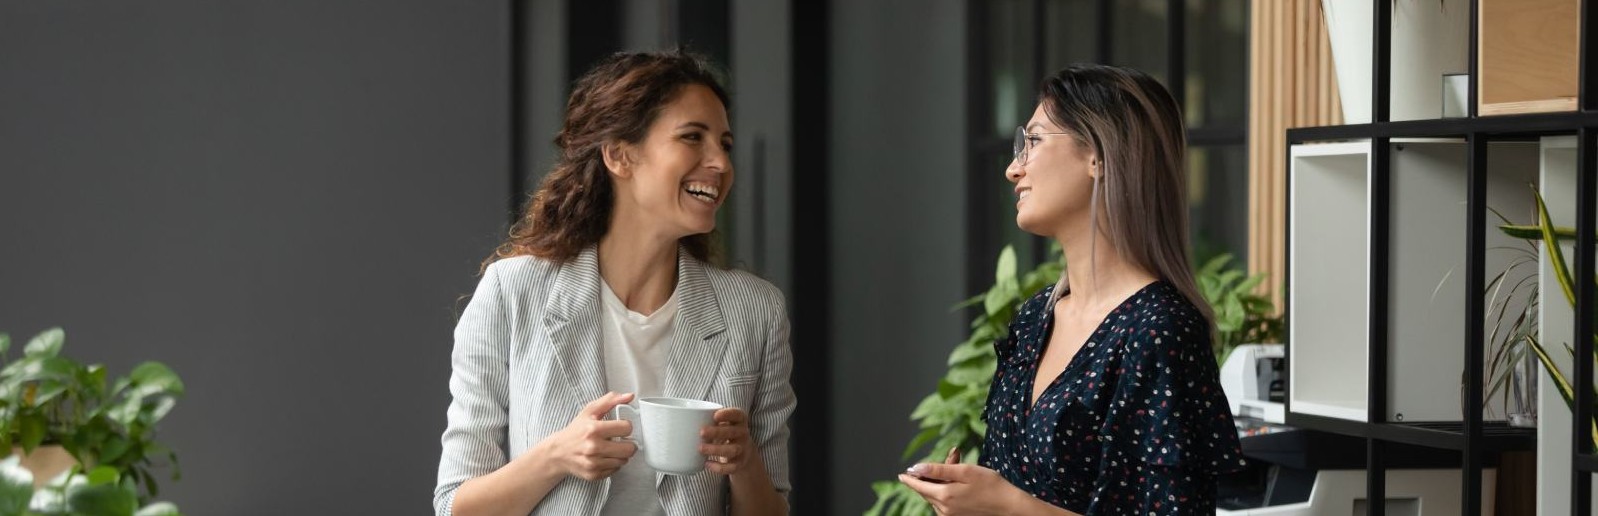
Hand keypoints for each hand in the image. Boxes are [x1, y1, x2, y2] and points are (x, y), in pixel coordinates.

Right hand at [534, 392, 637, 480]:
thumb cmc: (575, 431)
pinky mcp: (593, 474)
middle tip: (622, 440)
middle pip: (629, 449)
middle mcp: (593, 447)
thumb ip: (610, 401)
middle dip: (628, 443)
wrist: (558, 452)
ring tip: (611, 448)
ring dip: (621, 454)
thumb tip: (629, 396)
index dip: (626, 427)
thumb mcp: (590, 411)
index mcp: (594, 429)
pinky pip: (615, 470)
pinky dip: (613, 464)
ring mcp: (593, 463)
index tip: (621, 427)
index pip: (627, 428)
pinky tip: (604, 457)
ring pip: (624, 460)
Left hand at [699, 407, 753, 474]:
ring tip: (700, 448)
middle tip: (701, 432)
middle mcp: (743, 433)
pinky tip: (707, 464)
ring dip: (716, 449)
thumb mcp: (724, 423)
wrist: (744, 452)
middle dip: (717, 432)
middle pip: (733, 432)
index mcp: (739, 420)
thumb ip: (711, 419)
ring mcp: (742, 449)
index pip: (737, 414)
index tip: (715, 416)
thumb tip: (686, 420)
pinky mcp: (740, 463)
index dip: (727, 414)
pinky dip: (719, 467)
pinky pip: (731, 467)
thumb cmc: (727, 432)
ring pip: (732, 450)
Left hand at [898, 463, 1021, 515]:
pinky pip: (944, 502)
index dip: (910, 479)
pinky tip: (960, 482)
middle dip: (934, 473)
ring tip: (960, 466)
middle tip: (954, 457)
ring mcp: (950, 515)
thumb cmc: (991, 485)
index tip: (902, 474)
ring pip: (937, 495)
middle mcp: (943, 509)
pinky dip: (947, 490)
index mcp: (944, 496)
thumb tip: (916, 468)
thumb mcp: (965, 472)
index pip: (919, 486)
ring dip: (942, 481)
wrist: (1009, 506)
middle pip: (929, 489)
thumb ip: (939, 469)